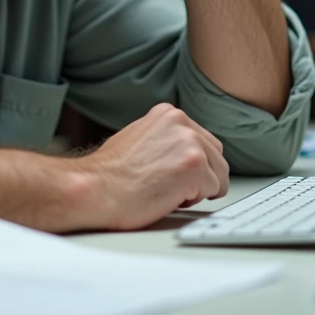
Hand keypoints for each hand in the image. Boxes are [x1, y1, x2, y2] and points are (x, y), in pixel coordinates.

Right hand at [80, 103, 229, 230]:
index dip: (192, 164)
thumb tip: (183, 152)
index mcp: (169, 113)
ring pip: (219, 175)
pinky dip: (194, 200)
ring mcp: (190, 143)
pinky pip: (214, 191)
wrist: (95, 189)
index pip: (203, 140)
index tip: (173, 173)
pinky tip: (167, 196)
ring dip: (198, 189)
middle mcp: (182, 123)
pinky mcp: (195, 166)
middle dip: (201, 176)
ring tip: (165, 189)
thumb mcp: (141, 137)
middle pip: (216, 156)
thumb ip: (166, 138)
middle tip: (169, 185)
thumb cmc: (111, 174)